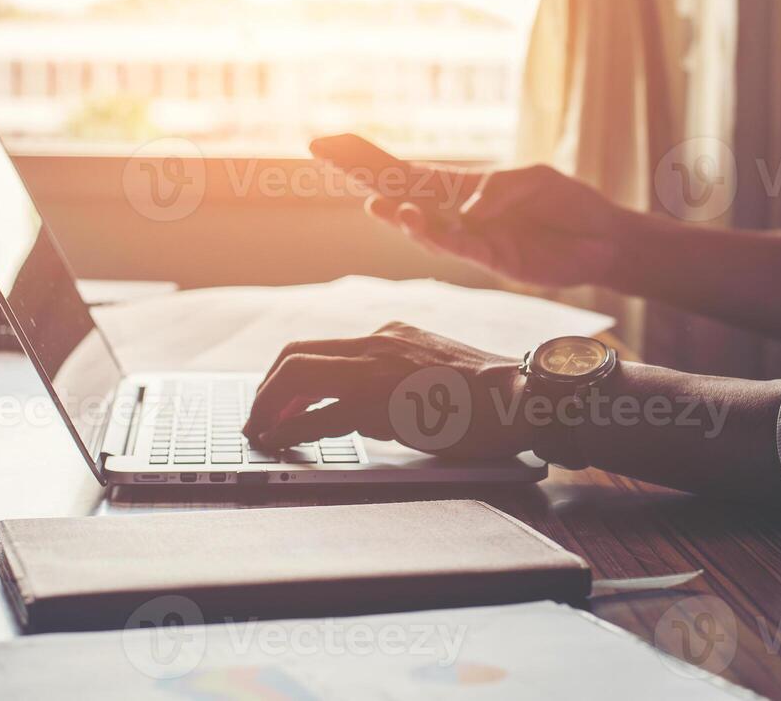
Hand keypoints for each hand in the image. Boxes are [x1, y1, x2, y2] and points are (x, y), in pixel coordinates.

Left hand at [242, 322, 532, 459]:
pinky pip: (320, 415)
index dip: (288, 376)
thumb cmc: (491, 396)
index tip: (276, 402)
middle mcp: (378, 343)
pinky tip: (280, 443)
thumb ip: (399, 381)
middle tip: (256, 419)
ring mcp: (378, 369)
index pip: (322, 347)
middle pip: (296, 355)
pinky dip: (292, 429)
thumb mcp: (435, 373)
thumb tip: (364, 411)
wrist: (523, 395)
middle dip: (266, 389)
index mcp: (391, 336)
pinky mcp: (383, 401)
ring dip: (268, 407)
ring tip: (258, 434)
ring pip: (298, 376)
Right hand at [310, 135, 627, 287]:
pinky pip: (458, 246)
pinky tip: (415, 221)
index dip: (364, 157)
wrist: (604, 239)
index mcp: (460, 188)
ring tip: (375, 204)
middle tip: (321, 153)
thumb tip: (461, 212)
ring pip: (421, 227)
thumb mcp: (533, 179)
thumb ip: (495, 189)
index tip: (326, 142)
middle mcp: (454, 214)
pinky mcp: (492, 259)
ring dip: (398, 215)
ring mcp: (469, 239)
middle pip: (397, 193)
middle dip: (360, 173)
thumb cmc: (568, 206)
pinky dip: (436, 234)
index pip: (404, 172)